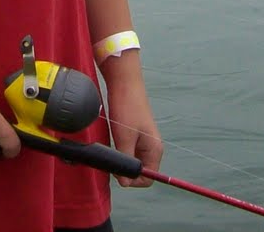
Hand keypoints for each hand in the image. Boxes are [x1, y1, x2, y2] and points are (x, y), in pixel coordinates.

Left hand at [105, 72, 160, 187]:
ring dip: (120, 158)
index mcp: (154, 150)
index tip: (116, 171)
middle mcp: (151, 147)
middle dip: (125, 169)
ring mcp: (143, 139)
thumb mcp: (124, 137)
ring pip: (131, 159)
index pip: (148, 178)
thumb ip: (125, 160)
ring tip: (109, 149)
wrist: (123, 81)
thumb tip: (124, 182)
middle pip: (139, 170)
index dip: (132, 180)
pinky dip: (119, 149)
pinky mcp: (134, 133)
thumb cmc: (126, 108)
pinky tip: (110, 142)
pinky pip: (127, 149)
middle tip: (110, 160)